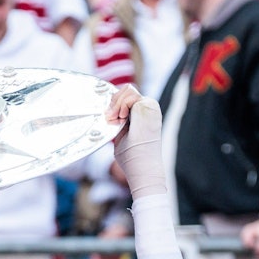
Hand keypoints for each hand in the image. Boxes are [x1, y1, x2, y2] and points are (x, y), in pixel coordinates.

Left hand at [107, 85, 164, 199]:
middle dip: (113, 101)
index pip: (126, 97)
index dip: (114, 103)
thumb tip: (108, 113)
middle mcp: (149, 108)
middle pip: (127, 90)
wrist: (143, 168)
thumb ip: (119, 122)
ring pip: (128, 90)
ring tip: (114, 119)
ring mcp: (150, 106)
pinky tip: (120, 119)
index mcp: (143, 114)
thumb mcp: (122, 135)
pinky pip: (131, 96)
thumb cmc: (132, 157)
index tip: (109, 117)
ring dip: (116, 104)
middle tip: (109, 117)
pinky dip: (121, 106)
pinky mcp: (149, 107)